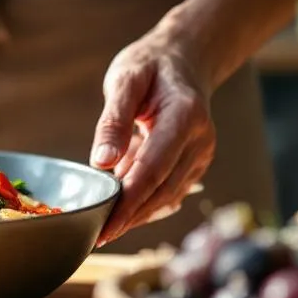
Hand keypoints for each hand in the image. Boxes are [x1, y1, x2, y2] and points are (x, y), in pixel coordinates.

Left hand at [90, 33, 215, 245]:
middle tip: (96, 236)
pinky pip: (169, 191)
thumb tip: (102, 161)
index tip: (104, 224)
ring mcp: (201, 154)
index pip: (154, 168)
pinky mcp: (195, 164)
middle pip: (163, 189)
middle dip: (130, 216)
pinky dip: (144, 203)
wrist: (183, 60)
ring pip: (167, 196)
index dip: (129, 201)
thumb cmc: (150, 66)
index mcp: (186, 116)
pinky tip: (120, 211)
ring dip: (136, 215)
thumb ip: (113, 120)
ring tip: (103, 229)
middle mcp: (201, 140)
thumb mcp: (125, 79)